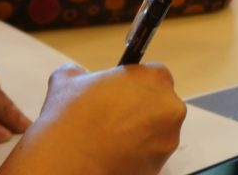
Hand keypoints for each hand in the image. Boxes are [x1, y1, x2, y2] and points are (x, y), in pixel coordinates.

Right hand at [0, 64, 185, 174]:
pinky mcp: (160, 164)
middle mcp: (169, 107)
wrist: (70, 159)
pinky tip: (114, 149)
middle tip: (114, 112)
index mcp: (154, 79)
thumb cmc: (73, 117)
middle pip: (160, 102)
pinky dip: (137, 151)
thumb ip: (82, 72)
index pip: (154, 74)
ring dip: (140, 129)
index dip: (135, 82)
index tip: (121, 90)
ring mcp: (168, 138)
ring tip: (111, 133)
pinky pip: (151, 152)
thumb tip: (79, 75)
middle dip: (141, 106)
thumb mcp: (68, 78)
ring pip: (157, 129)